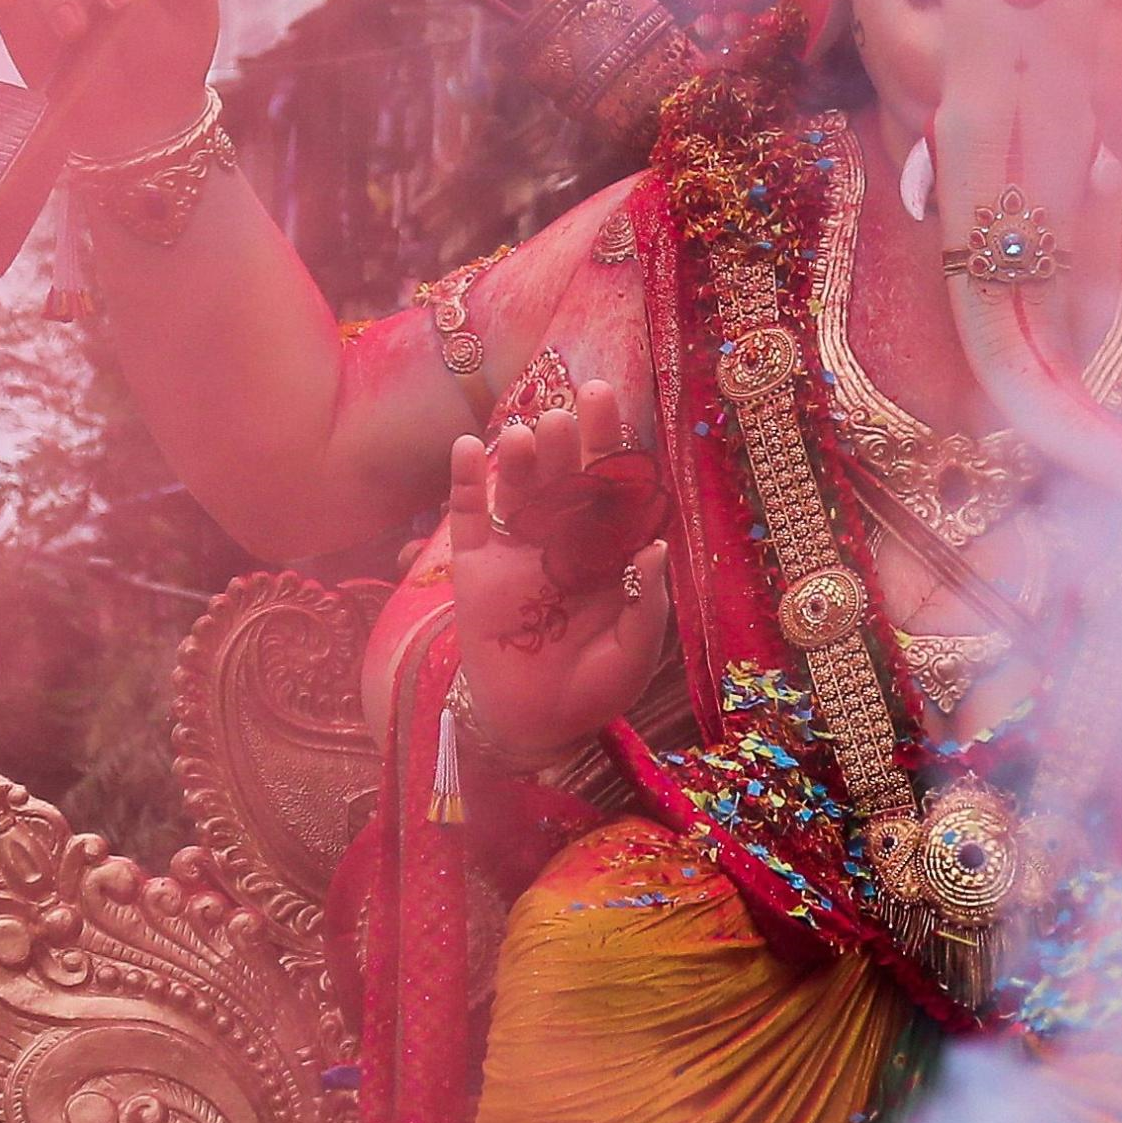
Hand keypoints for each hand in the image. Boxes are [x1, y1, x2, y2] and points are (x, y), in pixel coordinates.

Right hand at [448, 381, 671, 763]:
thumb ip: (648, 601)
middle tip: (566, 411)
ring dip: (519, 459)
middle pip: (565, 476)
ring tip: (523, 435)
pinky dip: (464, 482)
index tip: (605, 398)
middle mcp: (564, 538)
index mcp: (609, 548)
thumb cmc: (597, 686)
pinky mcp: (476, 570)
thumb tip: (657, 546)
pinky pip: (469, 518)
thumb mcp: (635, 651)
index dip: (608, 441)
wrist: (537, 725)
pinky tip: (464, 447)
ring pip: (518, 489)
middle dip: (567, 441)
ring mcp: (519, 550)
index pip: (611, 483)